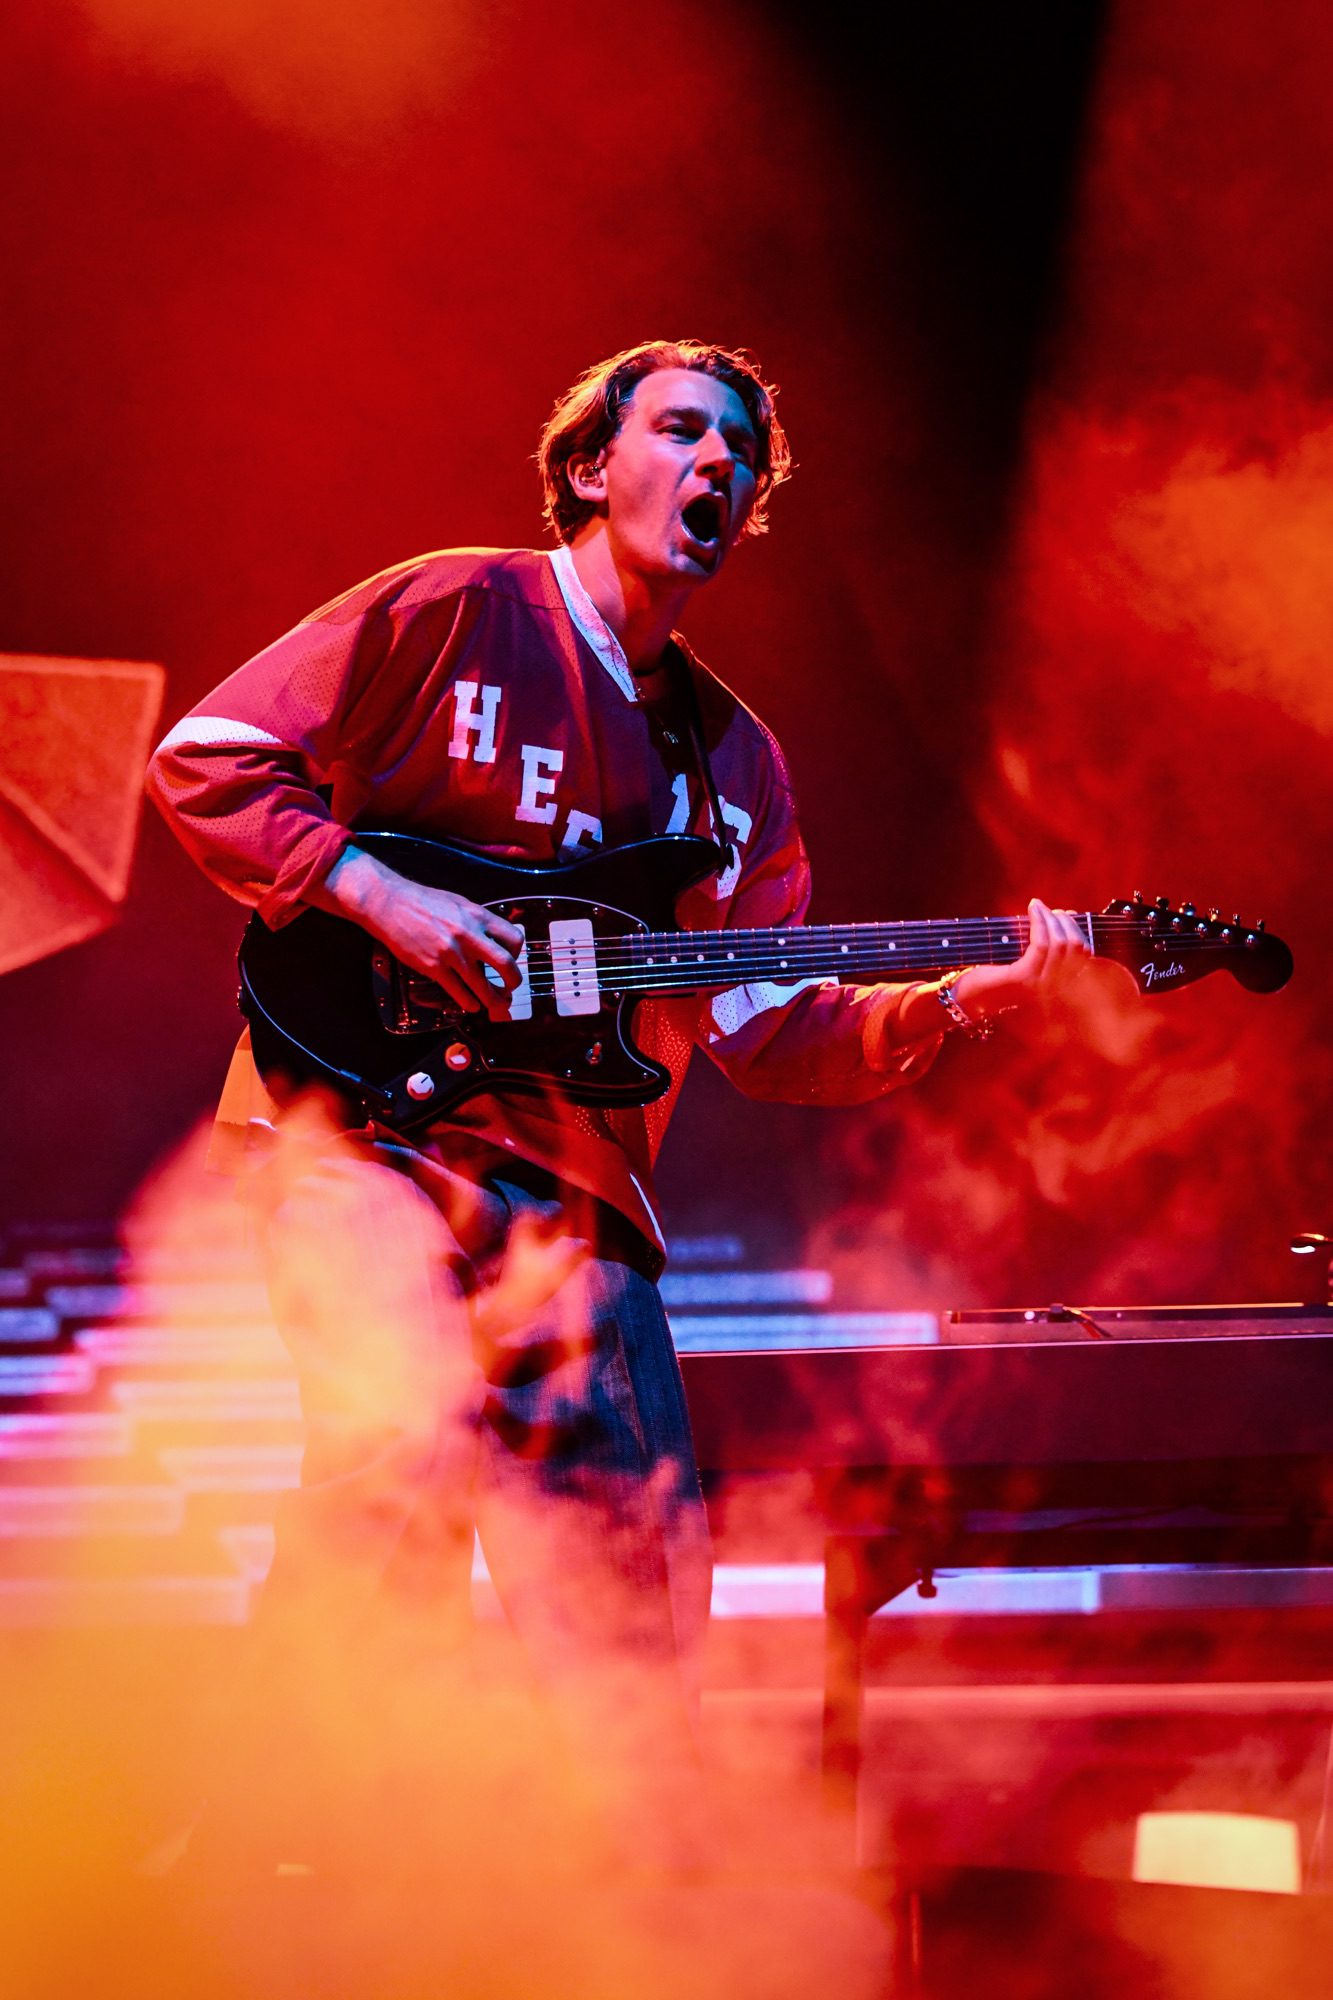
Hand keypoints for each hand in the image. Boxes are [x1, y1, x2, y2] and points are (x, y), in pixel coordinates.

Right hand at [316, 845, 522, 1013]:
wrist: (390, 904)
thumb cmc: (422, 901)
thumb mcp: (459, 903)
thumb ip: (478, 921)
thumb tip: (493, 937)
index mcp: (478, 916)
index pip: (514, 939)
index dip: (517, 953)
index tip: (512, 960)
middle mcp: (469, 935)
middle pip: (506, 965)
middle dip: (513, 982)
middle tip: (512, 989)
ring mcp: (452, 953)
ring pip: (483, 985)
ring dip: (494, 1000)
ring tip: (497, 1005)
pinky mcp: (433, 967)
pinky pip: (458, 992)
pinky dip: (469, 1002)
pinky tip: (471, 1005)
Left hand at [953, 898, 1089, 1025]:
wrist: (967, 999)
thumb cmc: (993, 978)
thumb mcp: (1025, 961)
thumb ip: (1044, 948)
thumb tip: (1062, 917)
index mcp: (1059, 986)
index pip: (1084, 955)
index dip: (1077, 930)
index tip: (1065, 914)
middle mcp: (1054, 989)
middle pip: (1075, 947)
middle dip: (1065, 922)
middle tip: (1051, 909)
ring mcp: (1040, 984)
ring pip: (1060, 943)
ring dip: (1051, 918)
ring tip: (1038, 906)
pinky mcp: (1024, 978)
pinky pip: (1040, 944)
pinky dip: (1039, 921)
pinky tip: (1032, 910)